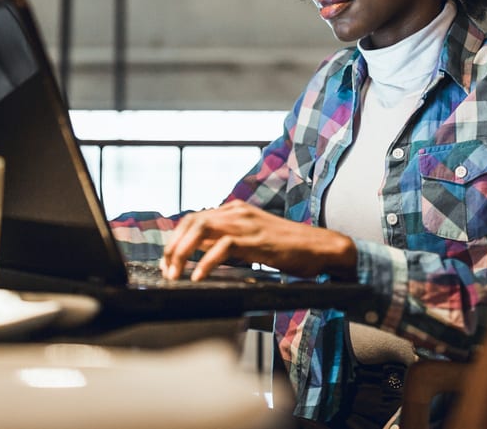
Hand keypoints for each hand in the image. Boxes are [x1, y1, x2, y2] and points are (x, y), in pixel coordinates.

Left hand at [162, 200, 357, 280]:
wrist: (320, 247)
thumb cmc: (289, 248)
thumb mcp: (252, 240)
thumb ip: (228, 241)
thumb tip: (200, 254)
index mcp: (235, 210)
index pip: (193, 218)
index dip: (175, 239)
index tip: (167, 262)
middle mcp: (237, 212)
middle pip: (191, 221)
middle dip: (173, 247)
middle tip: (166, 270)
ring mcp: (247, 224)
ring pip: (202, 229)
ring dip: (182, 253)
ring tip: (175, 274)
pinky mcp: (257, 240)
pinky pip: (223, 246)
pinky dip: (206, 262)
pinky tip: (199, 276)